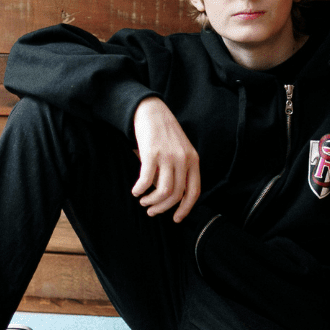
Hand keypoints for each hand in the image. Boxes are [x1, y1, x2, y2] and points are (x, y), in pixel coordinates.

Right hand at [131, 97, 200, 222]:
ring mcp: (168, 156)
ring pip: (163, 191)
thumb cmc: (164, 133)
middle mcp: (183, 160)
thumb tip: (170, 197)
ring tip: (143, 201)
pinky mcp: (152, 153)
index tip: (176, 219)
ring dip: (151, 201)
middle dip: (163, 208)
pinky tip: (135, 191)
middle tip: (152, 211)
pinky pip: (146, 180)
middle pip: (176, 194)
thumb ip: (180, 170)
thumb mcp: (180, 150)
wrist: (152, 111)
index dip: (185, 209)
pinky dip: (140, 189)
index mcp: (193, 160)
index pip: (194, 191)